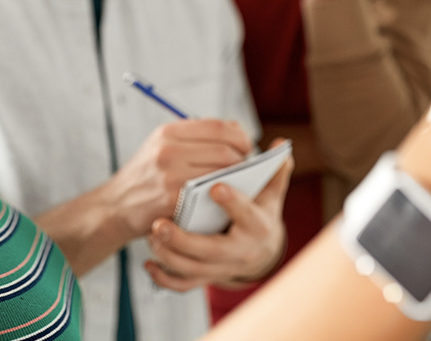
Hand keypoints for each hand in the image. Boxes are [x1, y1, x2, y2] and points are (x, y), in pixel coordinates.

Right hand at [108, 119, 252, 239]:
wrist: (114, 207)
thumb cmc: (146, 176)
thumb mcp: (161, 146)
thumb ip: (194, 137)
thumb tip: (236, 131)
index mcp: (168, 132)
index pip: (219, 127)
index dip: (240, 136)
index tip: (247, 146)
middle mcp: (168, 149)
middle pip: (225, 150)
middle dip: (243, 160)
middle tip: (246, 168)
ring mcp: (170, 175)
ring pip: (221, 173)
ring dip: (237, 179)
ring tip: (238, 182)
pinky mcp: (172, 199)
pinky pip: (210, 194)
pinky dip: (222, 194)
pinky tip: (223, 197)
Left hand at [144, 145, 293, 291]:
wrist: (258, 252)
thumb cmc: (259, 215)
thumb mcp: (271, 196)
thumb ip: (273, 171)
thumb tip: (281, 144)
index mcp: (257, 226)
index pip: (246, 215)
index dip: (232, 203)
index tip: (215, 187)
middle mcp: (240, 251)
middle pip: (211, 250)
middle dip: (183, 240)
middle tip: (160, 224)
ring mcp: (221, 268)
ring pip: (192, 270)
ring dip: (169, 256)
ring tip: (153, 234)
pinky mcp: (206, 278)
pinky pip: (183, 285)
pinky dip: (165, 278)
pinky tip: (149, 263)